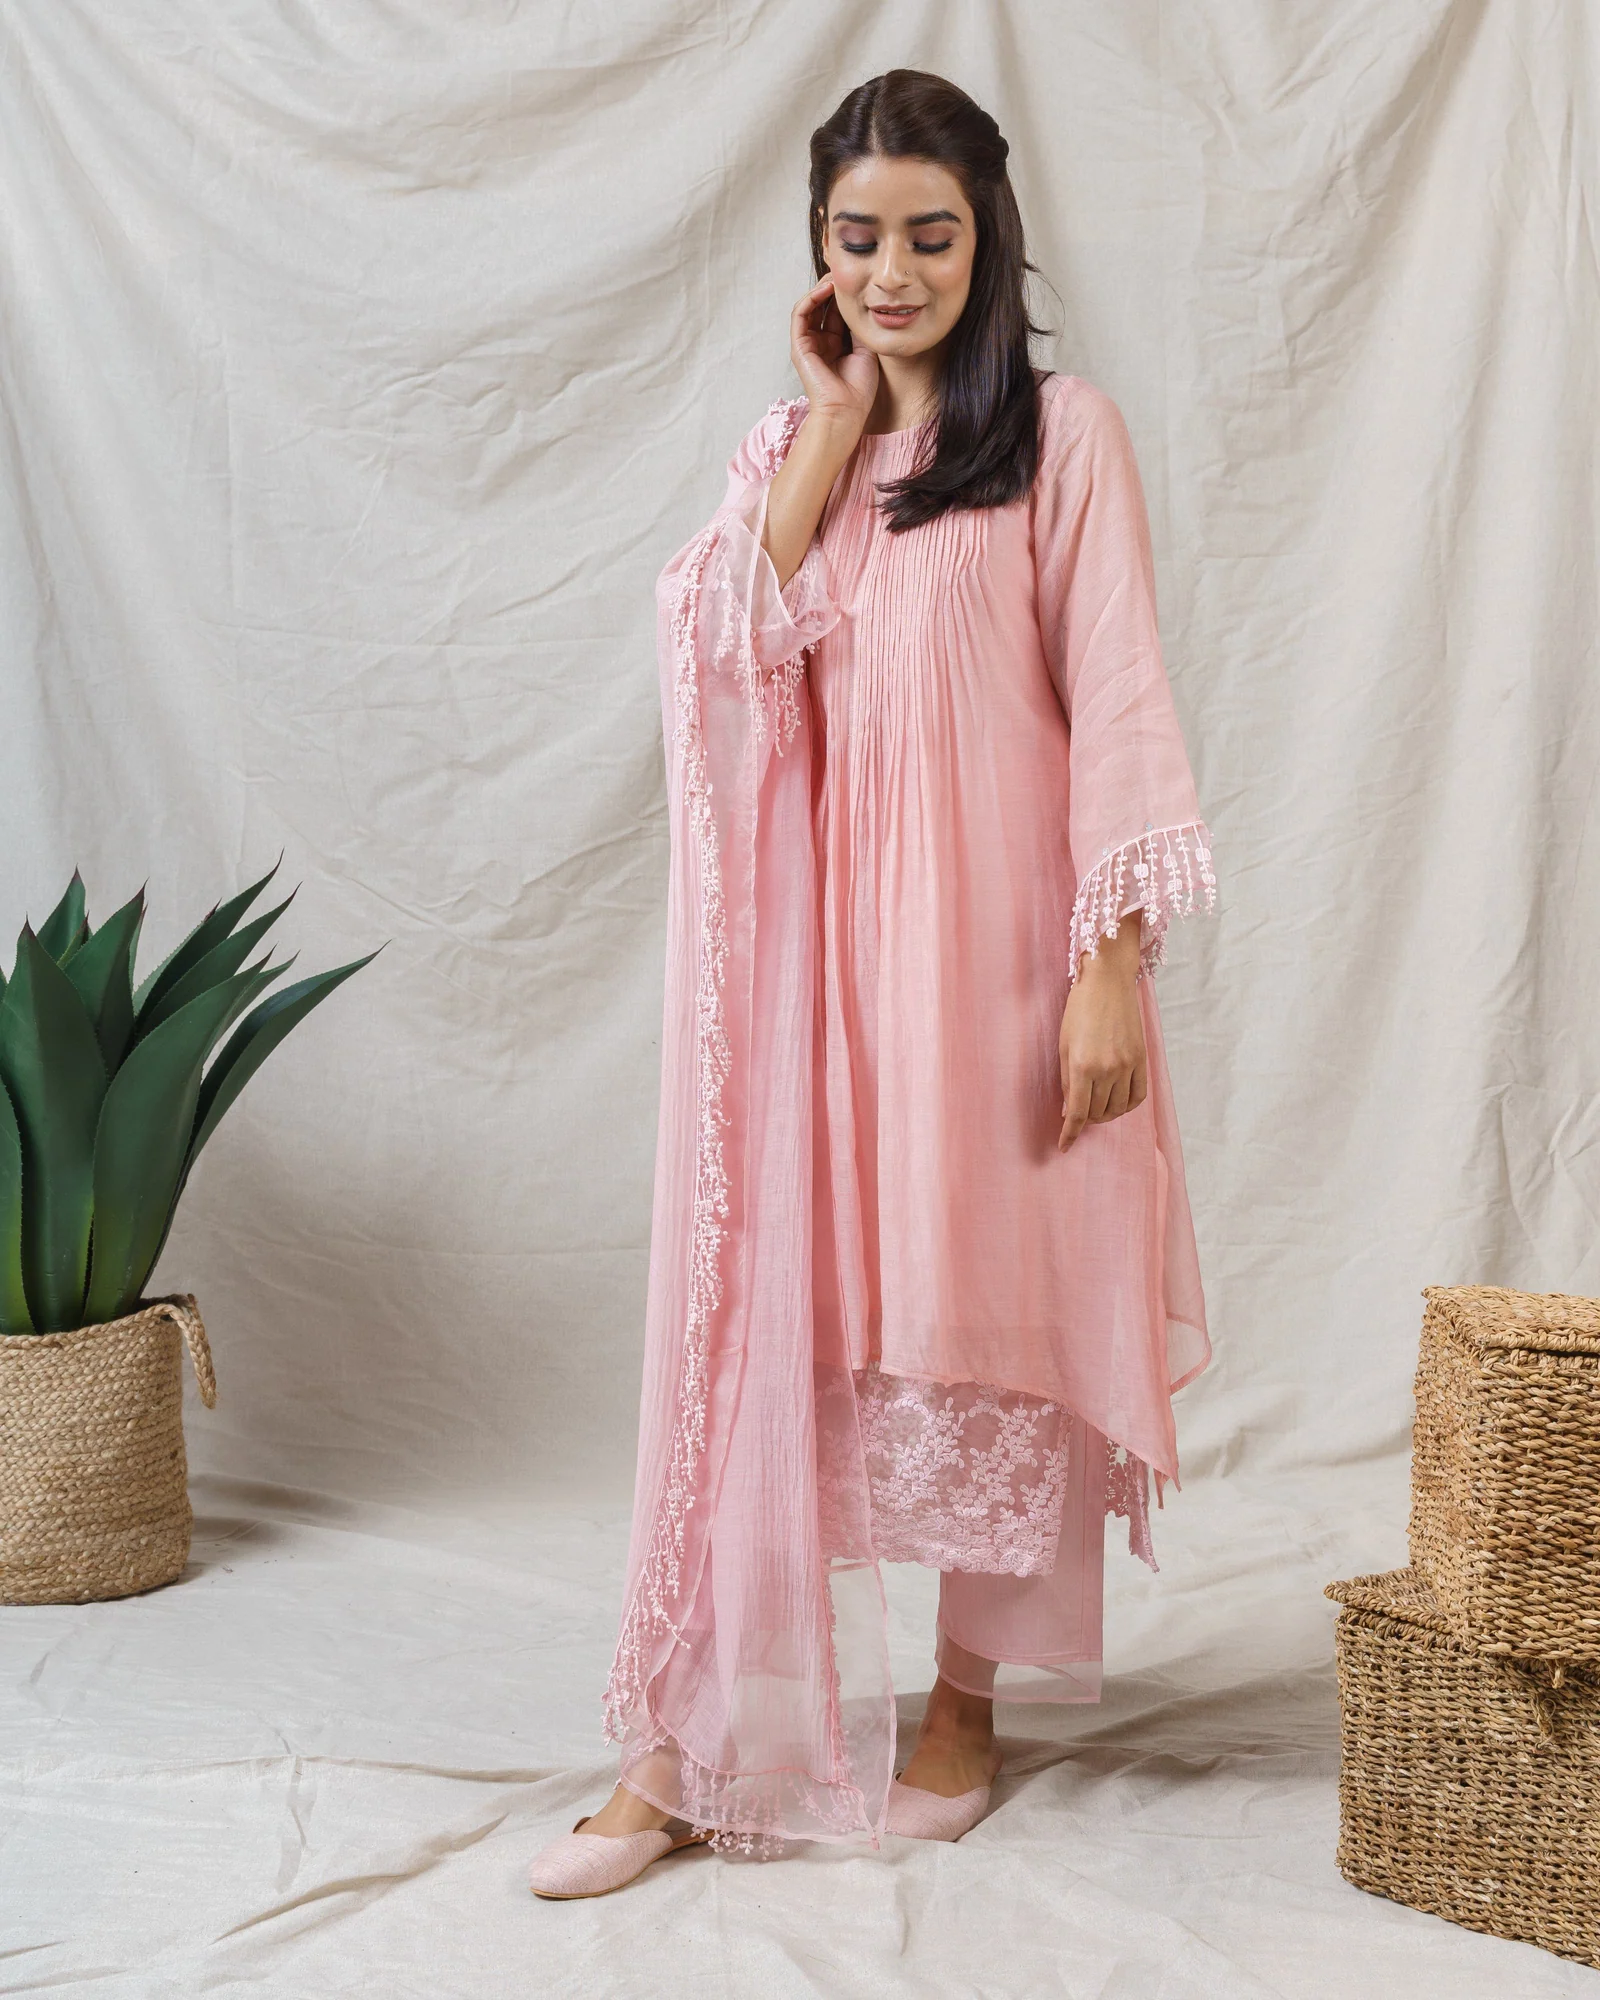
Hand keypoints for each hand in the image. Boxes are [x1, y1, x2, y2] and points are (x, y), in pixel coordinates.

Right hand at [790, 275, 877, 434]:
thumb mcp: (866, 349)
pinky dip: (810, 298)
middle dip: (833, 288)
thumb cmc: (859, 388)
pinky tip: (825, 289)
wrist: (847, 411)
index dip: (846, 296)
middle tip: (846, 272)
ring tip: (835, 277)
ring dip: (821, 289)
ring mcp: (808, 344)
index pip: (837, 312)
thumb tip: (863, 301)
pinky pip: (800, 314)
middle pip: (823, 306)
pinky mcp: (799, 346)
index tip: (859, 280)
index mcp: (836, 344)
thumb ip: (860, 326)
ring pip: (810, 306)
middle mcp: (820, 342)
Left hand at [1058, 916, 1147, 1150]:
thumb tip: (1068, 1110)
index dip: (1069, 1134)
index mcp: (1082, 1066)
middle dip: (1085, 1119)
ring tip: (1095, 1107)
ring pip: (1117, 1109)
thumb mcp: (1063, 1045)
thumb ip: (1066, 1081)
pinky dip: (1126, 1106)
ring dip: (1104, 1114)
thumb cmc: (1079, 1010)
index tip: (1064, 1146)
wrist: (1108, 983)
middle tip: (1078, 1113)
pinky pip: (1138, 1097)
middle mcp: (1107, 1070)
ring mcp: (1128, 1066)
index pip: (1076, 1113)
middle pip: (1097, 1113)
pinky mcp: (1142, 1060)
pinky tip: (1116, 1102)